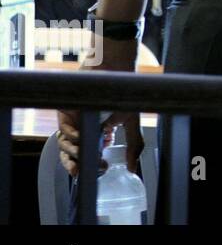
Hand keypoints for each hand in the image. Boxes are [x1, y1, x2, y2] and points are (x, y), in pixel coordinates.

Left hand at [56, 36, 141, 177]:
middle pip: (72, 154)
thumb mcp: (132, 123)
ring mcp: (73, 121)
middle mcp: (83, 129)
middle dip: (74, 165)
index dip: (90, 165)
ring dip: (72, 154)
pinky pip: (64, 130)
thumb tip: (132, 167)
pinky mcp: (65, 113)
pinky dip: (72, 137)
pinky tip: (83, 137)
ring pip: (65, 145)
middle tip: (81, 171)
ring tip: (84, 156)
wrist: (116, 73)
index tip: (103, 169)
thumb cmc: (123, 95)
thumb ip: (134, 145)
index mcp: (98, 133)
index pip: (88, 154)